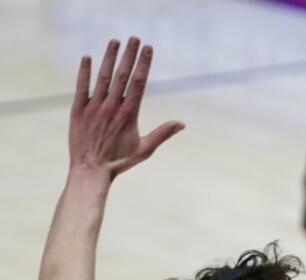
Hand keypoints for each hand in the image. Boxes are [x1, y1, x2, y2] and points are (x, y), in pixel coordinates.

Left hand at [70, 37, 182, 178]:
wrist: (91, 170)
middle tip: (134, 38)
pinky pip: (81, 87)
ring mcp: (94, 107)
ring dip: (109, 58)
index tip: (147, 49)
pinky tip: (88, 58)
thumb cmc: (120, 162)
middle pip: (122, 75)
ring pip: (103, 77)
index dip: (143, 64)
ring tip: (115, 41)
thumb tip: (182, 124)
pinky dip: (84, 72)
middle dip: (129, 55)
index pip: (138, 83)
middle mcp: (111, 107)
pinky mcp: (78, 110)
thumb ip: (162, 133)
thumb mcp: (145, 149)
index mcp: (129, 114)